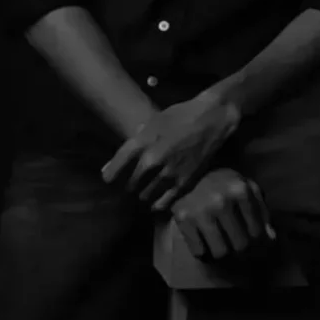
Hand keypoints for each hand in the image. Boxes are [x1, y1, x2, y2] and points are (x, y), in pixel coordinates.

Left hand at [101, 91, 240, 210]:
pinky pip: (163, 202)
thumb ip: (133, 143)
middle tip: (132, 183)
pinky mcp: (183, 184)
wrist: (210, 120)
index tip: (108, 179)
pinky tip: (157, 200)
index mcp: (142, 142)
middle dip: (129, 185)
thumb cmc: (180, 116)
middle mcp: (152, 161)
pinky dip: (157, 203)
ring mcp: (168, 174)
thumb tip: (109, 166)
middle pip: (130, 185)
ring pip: (145, 196)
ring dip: (143, 194)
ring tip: (145, 190)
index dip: (109, 176)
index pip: (115, 168)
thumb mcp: (152, 122)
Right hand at [171, 168, 275, 260]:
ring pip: (220, 252)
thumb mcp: (247, 189)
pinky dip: (202, 249)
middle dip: (238, 243)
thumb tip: (272, 238)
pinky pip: (199, 252)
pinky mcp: (182, 220)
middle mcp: (221, 201)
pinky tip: (203, 237)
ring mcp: (200, 211)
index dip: (253, 234)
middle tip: (232, 236)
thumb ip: (262, 211)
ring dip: (221, 249)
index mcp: (241, 191)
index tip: (247, 230)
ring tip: (219, 239)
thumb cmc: (225, 183)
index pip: (256, 232)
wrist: (190, 173)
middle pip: (240, 245)